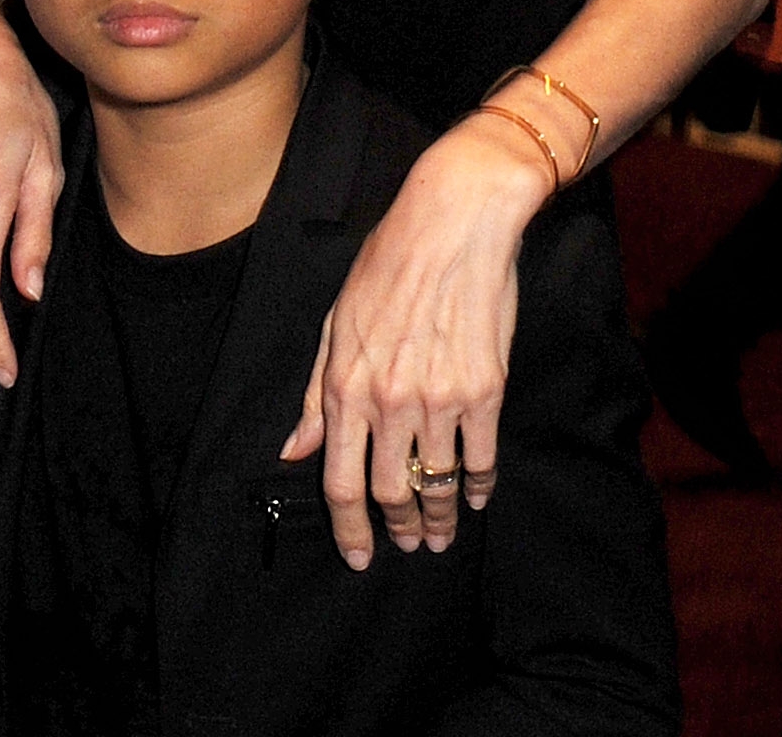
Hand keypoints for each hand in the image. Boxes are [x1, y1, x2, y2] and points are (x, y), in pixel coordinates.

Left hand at [281, 116, 545, 567]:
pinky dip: (477, 488)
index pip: (340, 479)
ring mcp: (440, 400)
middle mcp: (389, 400)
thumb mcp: (334, 324)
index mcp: (345, 385)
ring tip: (438, 536)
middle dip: (396, 528)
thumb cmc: (386, 266)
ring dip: (439, 519)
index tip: (360, 555)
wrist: (452, 225)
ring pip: (437, 484)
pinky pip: (481, 459)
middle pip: (389, 491)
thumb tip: (296, 450)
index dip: (349, 527)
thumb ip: (315, 395)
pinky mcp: (486, 392)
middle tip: (405, 545)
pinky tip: (473, 498)